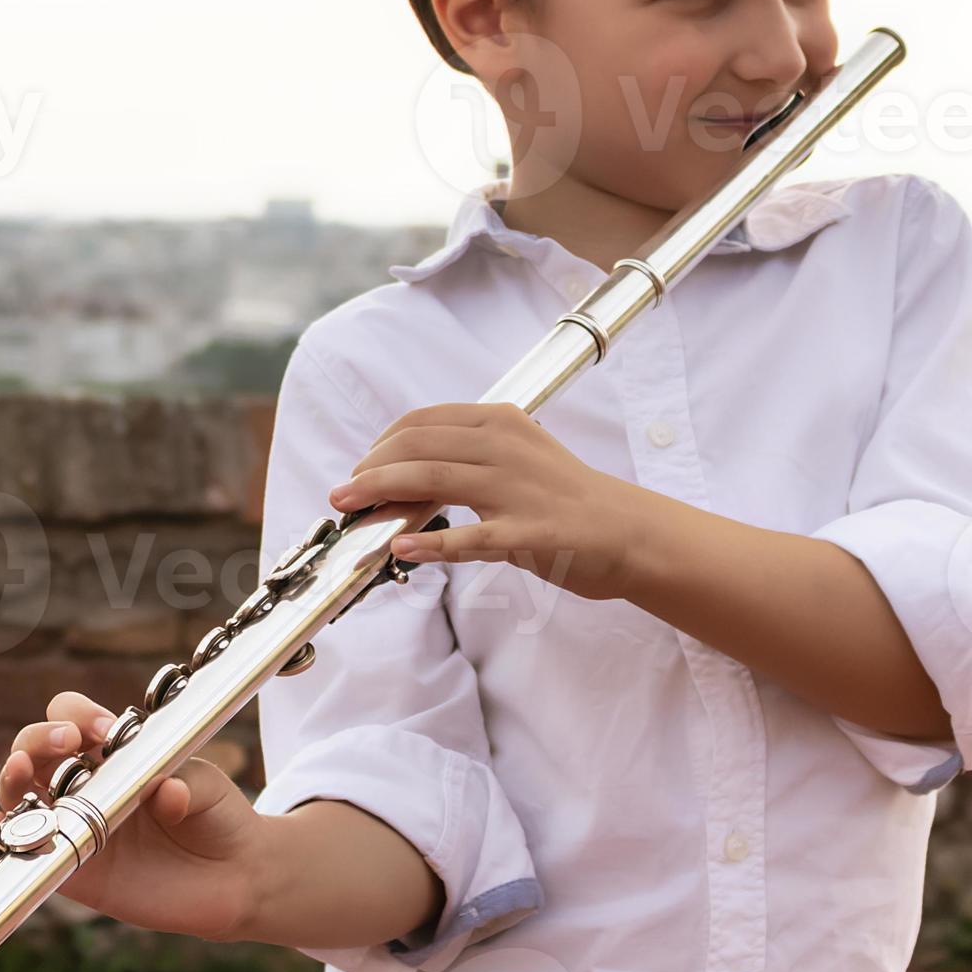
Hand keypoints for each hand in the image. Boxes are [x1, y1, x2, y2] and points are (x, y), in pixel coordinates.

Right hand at [0, 689, 263, 941]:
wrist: (236, 878)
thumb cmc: (217, 817)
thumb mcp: (208, 786)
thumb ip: (188, 783)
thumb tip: (166, 793)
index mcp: (112, 755)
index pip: (71, 718)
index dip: (77, 716)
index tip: (107, 730)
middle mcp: (85, 786)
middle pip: (34, 749)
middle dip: (39, 738)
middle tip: (70, 743)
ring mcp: (76, 826)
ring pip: (21, 795)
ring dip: (12, 778)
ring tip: (22, 772)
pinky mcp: (77, 871)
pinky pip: (31, 852)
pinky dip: (8, 836)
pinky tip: (2, 825)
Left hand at [326, 401, 661, 601]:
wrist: (629, 532)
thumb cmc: (565, 497)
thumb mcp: (517, 457)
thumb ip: (467, 457)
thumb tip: (404, 472)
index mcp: (500, 421)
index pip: (421, 422)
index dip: (380, 445)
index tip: (360, 469)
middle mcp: (505, 446)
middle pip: (417, 448)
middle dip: (369, 470)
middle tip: (342, 494)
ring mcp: (517, 489)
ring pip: (432, 480)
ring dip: (382, 494)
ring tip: (352, 510)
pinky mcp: (529, 533)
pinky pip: (471, 538)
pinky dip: (432, 545)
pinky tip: (403, 550)